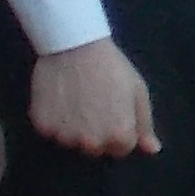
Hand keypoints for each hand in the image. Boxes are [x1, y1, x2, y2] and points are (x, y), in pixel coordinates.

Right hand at [30, 36, 158, 156]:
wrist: (75, 45)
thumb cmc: (111, 67)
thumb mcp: (137, 91)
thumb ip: (144, 125)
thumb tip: (151, 150)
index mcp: (119, 136)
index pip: (120, 149)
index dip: (119, 130)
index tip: (113, 110)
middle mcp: (91, 143)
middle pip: (96, 148)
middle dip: (97, 132)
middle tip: (94, 104)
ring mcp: (64, 137)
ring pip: (71, 141)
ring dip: (74, 128)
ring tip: (76, 100)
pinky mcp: (42, 127)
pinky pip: (50, 131)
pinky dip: (53, 120)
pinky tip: (60, 98)